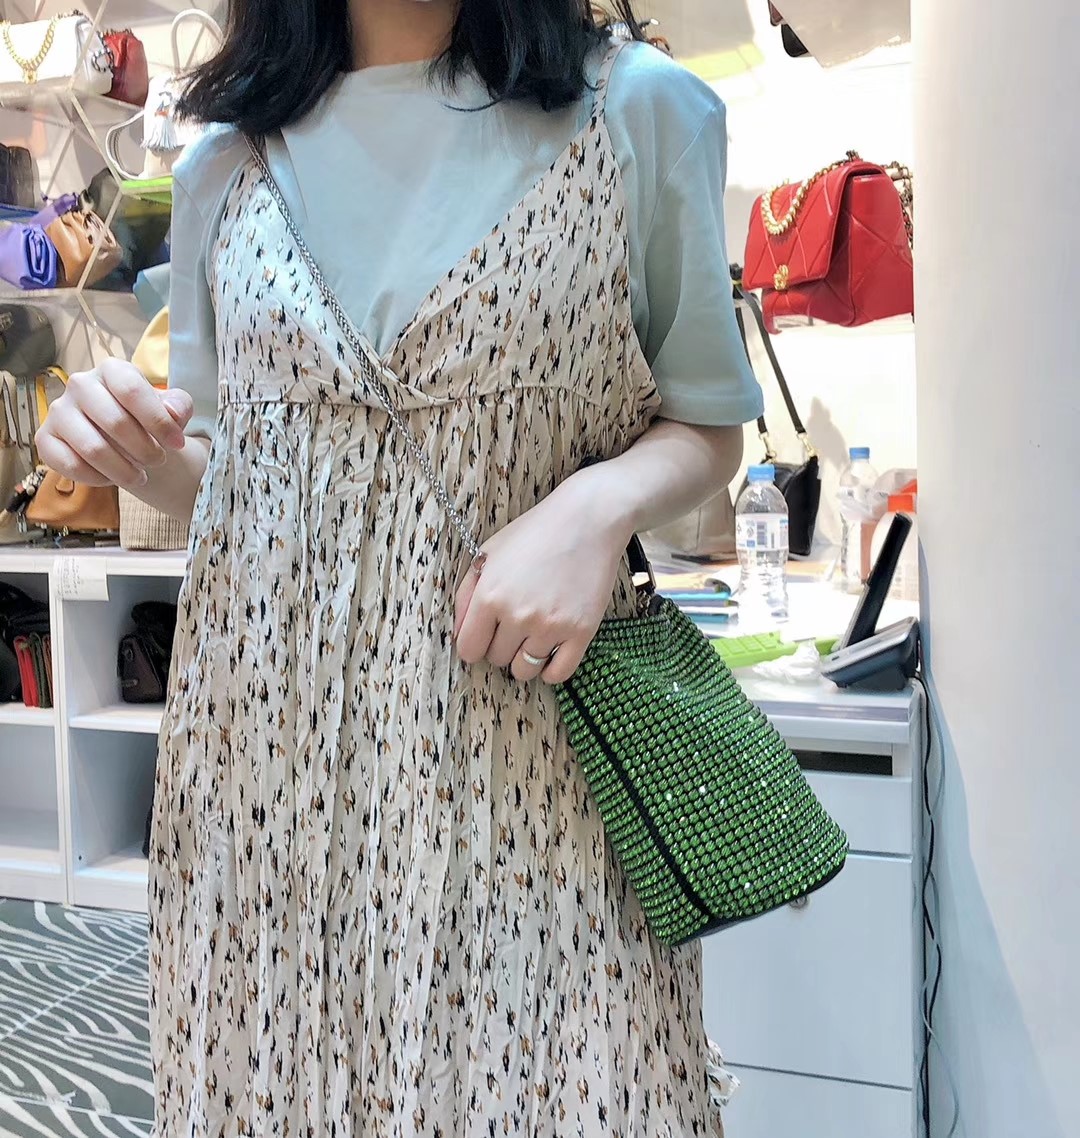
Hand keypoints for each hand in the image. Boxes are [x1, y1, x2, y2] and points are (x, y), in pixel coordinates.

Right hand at [35, 358, 191, 489]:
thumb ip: (178, 406)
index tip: (178, 444)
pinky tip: (112, 478)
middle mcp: (80, 384)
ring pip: (93, 448)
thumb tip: (173, 413)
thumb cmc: (147, 418)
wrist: (124, 438)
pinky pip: (71, 465)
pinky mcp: (45, 438)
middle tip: (159, 462)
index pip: (131, 391)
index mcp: (112, 370)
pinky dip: (98, 478)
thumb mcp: (171, 408)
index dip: (158, 421)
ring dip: (123, 470)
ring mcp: (59, 411)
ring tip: (141, 477)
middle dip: (145, 450)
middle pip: (115, 422)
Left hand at [453, 470, 633, 683]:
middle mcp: (518, 616)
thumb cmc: (535, 533)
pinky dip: (550, 670)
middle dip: (501, 645)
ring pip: (524, 671)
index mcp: (490, 596)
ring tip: (532, 635)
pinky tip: (549, 650)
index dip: (474, 643)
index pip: (469, 649)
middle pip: (496, 660)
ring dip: (524, 658)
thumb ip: (465, 595)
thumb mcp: (488, 553)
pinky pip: (558, 674)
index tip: (485, 634)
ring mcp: (551, 626)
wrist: (588, 520)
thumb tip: (458, 634)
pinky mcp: (581, 632)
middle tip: (514, 623)